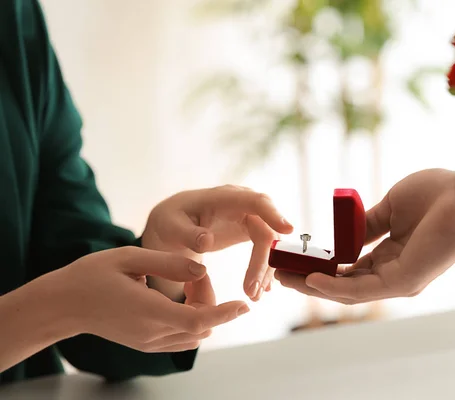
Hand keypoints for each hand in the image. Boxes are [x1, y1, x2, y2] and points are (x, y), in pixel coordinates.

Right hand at [43, 246, 247, 352]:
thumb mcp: (130, 257)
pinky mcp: (146, 344)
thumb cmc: (92, 275)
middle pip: (202, 326)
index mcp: (149, 311)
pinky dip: (191, 319)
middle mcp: (152, 333)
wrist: (62, 305)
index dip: (225, 313)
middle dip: (211, 300)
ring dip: (202, 310)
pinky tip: (179, 297)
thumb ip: (169, 263)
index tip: (244, 305)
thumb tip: (202, 270)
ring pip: (195, 334)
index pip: (199, 320)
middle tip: (193, 274)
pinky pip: (181, 337)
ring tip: (184, 283)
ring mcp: (149, 342)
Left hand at [142, 185, 293, 300]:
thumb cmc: (171, 221)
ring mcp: (250, 216)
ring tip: (254, 297)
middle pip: (266, 230)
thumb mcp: (170, 226)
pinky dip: (263, 270)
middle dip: (264, 262)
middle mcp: (243, 204)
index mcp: (224, 198)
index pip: (256, 201)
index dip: (273, 213)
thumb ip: (187, 234)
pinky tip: (260, 290)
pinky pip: (265, 249)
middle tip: (252, 292)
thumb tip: (207, 240)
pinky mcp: (251, 230)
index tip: (288, 230)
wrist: (173, 224)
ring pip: (269, 244)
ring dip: (264, 270)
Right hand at [275, 169, 454, 303]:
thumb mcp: (389, 207)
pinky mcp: (404, 282)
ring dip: (315, 286)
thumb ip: (366, 224)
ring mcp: (399, 280)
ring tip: (286, 279)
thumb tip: (345, 235)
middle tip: (282, 275)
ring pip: (348, 291)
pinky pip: (362, 290)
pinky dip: (334, 287)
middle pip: (345, 283)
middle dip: (311, 280)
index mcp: (393, 254)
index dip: (324, 266)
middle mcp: (395, 272)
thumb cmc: (434, 195)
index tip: (298, 260)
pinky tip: (311, 279)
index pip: (352, 268)